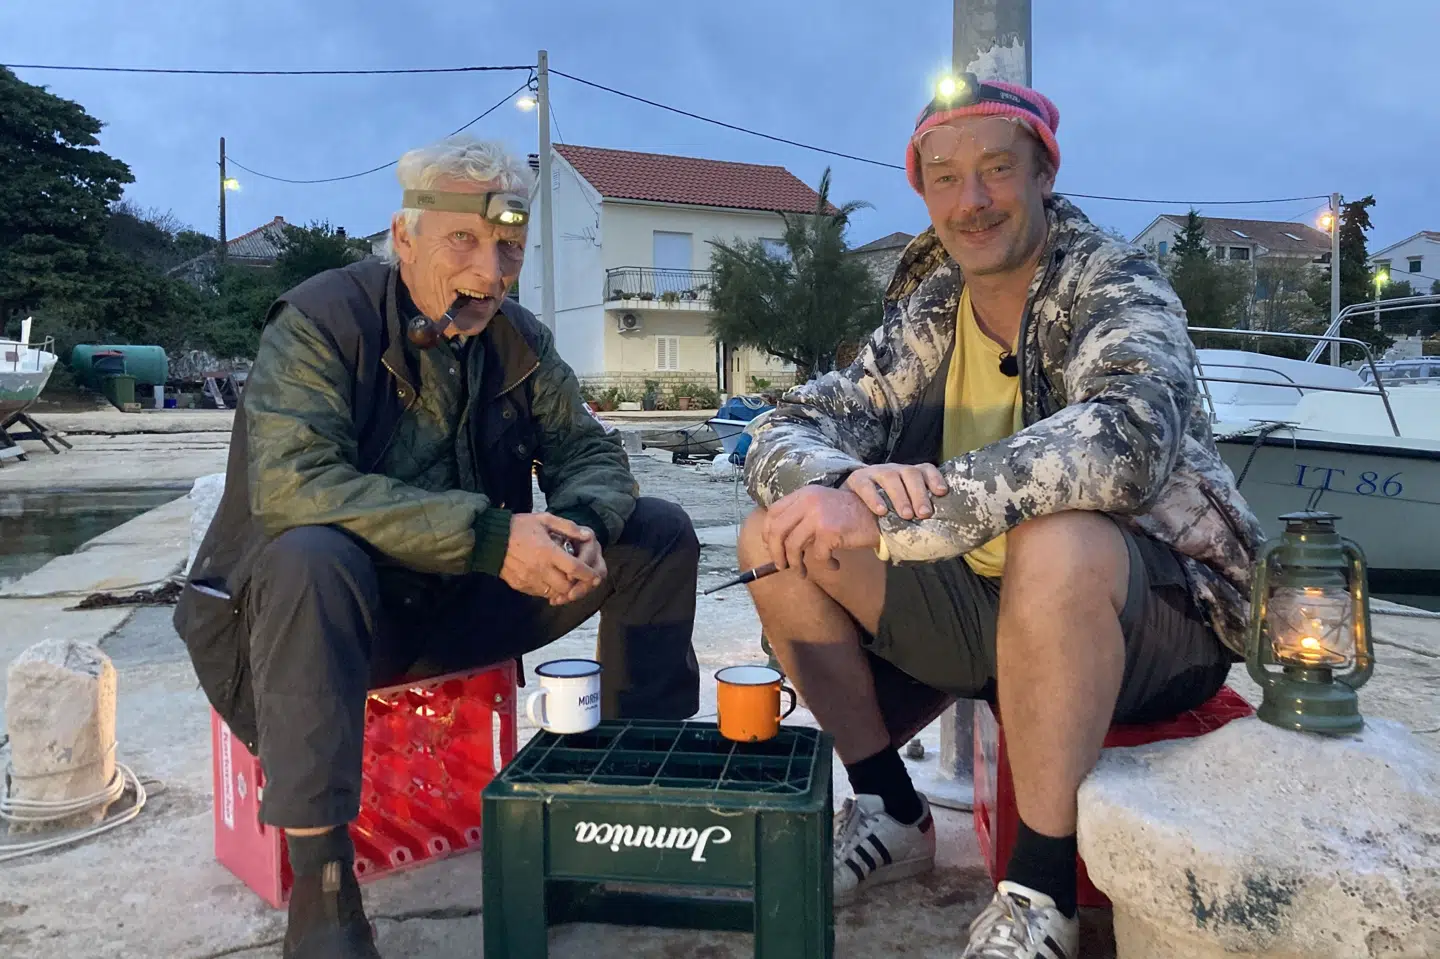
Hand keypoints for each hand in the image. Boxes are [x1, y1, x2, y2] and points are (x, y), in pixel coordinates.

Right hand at [500, 514, 599, 604]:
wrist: (489, 539)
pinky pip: (540, 593)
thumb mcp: (544, 519)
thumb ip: (568, 527)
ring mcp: (529, 579)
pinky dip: (549, 590)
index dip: (588, 574)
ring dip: (563, 589)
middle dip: (576, 585)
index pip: (575, 568)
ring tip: (565, 580)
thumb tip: (587, 536)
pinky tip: (550, 580)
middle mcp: (540, 568)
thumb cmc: (518, 526)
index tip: (595, 576)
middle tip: (579, 579)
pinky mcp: (521, 585)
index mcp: (548, 551)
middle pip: (566, 586)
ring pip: (554, 593)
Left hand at [763, 485, 881, 575]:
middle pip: (777, 530)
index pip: (773, 513)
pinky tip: (834, 565)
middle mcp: (808, 501)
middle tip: (782, 567)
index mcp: (804, 494)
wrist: (880, 515)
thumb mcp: (822, 508)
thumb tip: (776, 543)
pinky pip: (818, 555)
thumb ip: (801, 518)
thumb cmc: (849, 517)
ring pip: (793, 545)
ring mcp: (818, 515)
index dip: (768, 534)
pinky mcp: (830, 530)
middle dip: (776, 553)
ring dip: (796, 564)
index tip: (772, 548)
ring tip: (803, 572)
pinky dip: (825, 564)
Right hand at [843, 463, 948, 520]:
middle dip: (919, 494)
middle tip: (924, 514)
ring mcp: (876, 472)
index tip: (942, 492)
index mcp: (908, 475)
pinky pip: (866, 485)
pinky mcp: (858, 478)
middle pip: (911, 474)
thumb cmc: (884, 507)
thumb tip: (934, 532)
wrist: (850, 503)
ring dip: (900, 497)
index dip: (935, 478)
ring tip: (906, 515)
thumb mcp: (901, 506)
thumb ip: (915, 512)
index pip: (925, 469)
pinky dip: (874, 498)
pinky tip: (881, 511)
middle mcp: (895, 470)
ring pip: (891, 477)